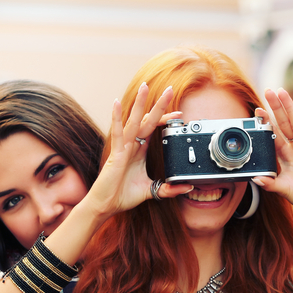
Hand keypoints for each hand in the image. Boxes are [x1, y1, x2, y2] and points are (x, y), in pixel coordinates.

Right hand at [82, 84, 191, 218]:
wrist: (106, 205)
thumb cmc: (122, 195)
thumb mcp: (151, 190)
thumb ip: (168, 189)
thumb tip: (187, 187)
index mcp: (138, 150)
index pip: (153, 128)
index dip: (165, 120)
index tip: (179, 114)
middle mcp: (131, 145)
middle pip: (146, 119)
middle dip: (158, 105)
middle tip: (169, 90)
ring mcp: (123, 148)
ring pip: (133, 121)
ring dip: (139, 104)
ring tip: (145, 87)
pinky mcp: (116, 154)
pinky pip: (117, 133)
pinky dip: (116, 118)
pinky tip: (116, 103)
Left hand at [253, 88, 292, 226]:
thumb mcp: (282, 189)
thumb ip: (269, 183)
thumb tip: (255, 179)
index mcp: (284, 156)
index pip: (273, 134)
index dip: (266, 122)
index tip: (257, 110)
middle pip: (283, 123)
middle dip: (275, 107)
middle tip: (267, 91)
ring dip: (288, 106)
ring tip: (281, 91)